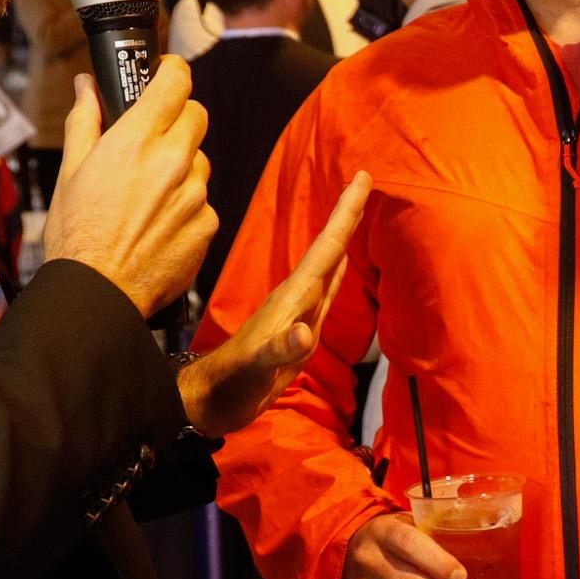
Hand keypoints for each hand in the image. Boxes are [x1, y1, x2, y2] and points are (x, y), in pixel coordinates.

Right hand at [44, 61, 214, 316]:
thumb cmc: (76, 235)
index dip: (173, 72)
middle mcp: (172, 162)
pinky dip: (186, 205)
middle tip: (153, 137)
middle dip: (178, 118)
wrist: (99, 293)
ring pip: (200, 160)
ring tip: (148, 194)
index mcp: (135, 141)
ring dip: (182, 167)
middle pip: (197, 115)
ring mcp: (195, 194)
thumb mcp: (69, 172)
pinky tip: (159, 223)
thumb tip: (87, 85)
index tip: (166, 73)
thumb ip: (85, 121)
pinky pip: (204, 200)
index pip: (176, 82)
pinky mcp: (208, 223)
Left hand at [179, 173, 371, 434]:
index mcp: (292, 299)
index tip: (362, 179)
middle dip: (347, 215)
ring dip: (342, 239)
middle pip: (329, 249)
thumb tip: (304, 334)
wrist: (215, 399)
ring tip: (356, 212)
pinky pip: (325, 293)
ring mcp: (298, 313)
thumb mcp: (256, 365)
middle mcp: (297, 299)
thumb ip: (280, 349)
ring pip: (327, 267)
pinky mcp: (298, 330)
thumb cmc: (234, 381)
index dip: (345, 215)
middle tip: (364, 180)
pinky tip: (341, 267)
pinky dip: (337, 274)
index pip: (326, 249)